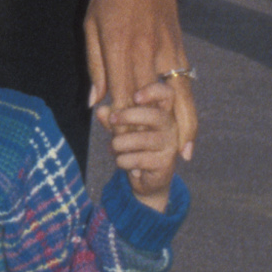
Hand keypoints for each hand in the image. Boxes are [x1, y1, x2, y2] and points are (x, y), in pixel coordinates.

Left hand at [86, 0, 196, 161]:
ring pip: (177, 98)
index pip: (120, 95)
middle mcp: (147, 53)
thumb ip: (94, 66)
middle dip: (147, 131)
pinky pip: (187, 84)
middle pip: (149, 102)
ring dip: (181, 128)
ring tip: (184, 154)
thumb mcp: (90, 26)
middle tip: (147, 154)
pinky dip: (189, 108)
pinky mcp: (180, 48)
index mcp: (120, 48)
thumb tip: (96, 102)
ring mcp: (168, 52)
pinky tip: (190, 126)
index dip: (119, 120)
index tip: (117, 137)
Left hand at [105, 93, 180, 209]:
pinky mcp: (166, 163)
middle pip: (155, 116)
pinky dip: (124, 160)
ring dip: (121, 143)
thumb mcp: (120, 130)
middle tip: (113, 120)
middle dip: (130, 116)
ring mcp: (170, 145)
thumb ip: (112, 119)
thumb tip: (101, 111)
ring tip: (114, 147)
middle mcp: (170, 126)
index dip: (153, 91)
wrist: (146, 179)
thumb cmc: (133, 147)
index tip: (135, 97)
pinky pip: (139, 159)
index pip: (167, 94)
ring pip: (143, 139)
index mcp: (162, 112)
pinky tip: (122, 161)